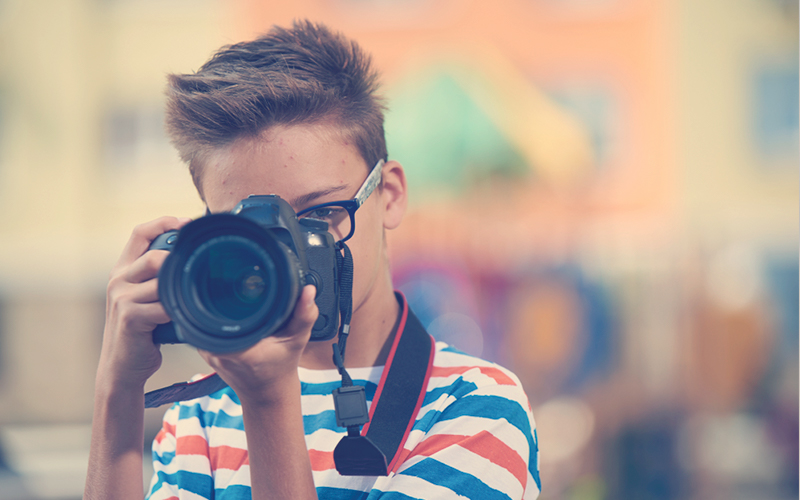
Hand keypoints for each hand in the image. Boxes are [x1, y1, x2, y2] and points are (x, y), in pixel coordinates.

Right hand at [98, 216, 191, 389]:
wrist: (122, 366)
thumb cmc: (143, 331)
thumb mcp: (146, 299)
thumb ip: (161, 280)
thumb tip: (195, 261)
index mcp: (123, 270)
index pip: (140, 232)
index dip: (165, 222)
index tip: (188, 223)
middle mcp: (119, 279)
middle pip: (156, 256)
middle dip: (181, 264)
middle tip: (201, 274)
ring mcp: (122, 297)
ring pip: (162, 279)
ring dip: (181, 291)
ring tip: (193, 301)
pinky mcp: (130, 316)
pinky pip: (164, 306)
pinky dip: (178, 312)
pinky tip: (184, 319)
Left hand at [198, 285, 318, 404]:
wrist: (267, 393)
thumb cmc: (281, 368)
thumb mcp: (297, 339)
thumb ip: (304, 314)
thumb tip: (307, 291)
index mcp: (238, 349)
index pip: (225, 311)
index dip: (236, 298)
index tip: (250, 297)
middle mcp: (218, 351)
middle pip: (216, 312)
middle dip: (231, 301)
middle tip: (248, 301)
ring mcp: (208, 353)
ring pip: (209, 320)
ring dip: (223, 312)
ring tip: (242, 312)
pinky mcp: (206, 353)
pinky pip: (208, 330)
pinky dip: (221, 323)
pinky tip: (235, 322)